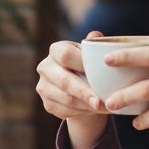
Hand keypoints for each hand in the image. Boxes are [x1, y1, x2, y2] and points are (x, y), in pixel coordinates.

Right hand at [35, 31, 107, 148]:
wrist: (79, 86)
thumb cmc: (88, 65)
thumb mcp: (92, 54)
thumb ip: (94, 45)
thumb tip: (96, 35)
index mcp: (55, 50)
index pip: (65, 55)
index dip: (82, 64)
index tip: (100, 73)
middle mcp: (45, 67)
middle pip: (65, 81)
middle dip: (85, 93)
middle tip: (101, 102)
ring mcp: (43, 87)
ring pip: (67, 99)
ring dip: (87, 106)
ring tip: (105, 108)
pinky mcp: (47, 104)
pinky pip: (66, 111)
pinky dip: (83, 112)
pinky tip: (95, 111)